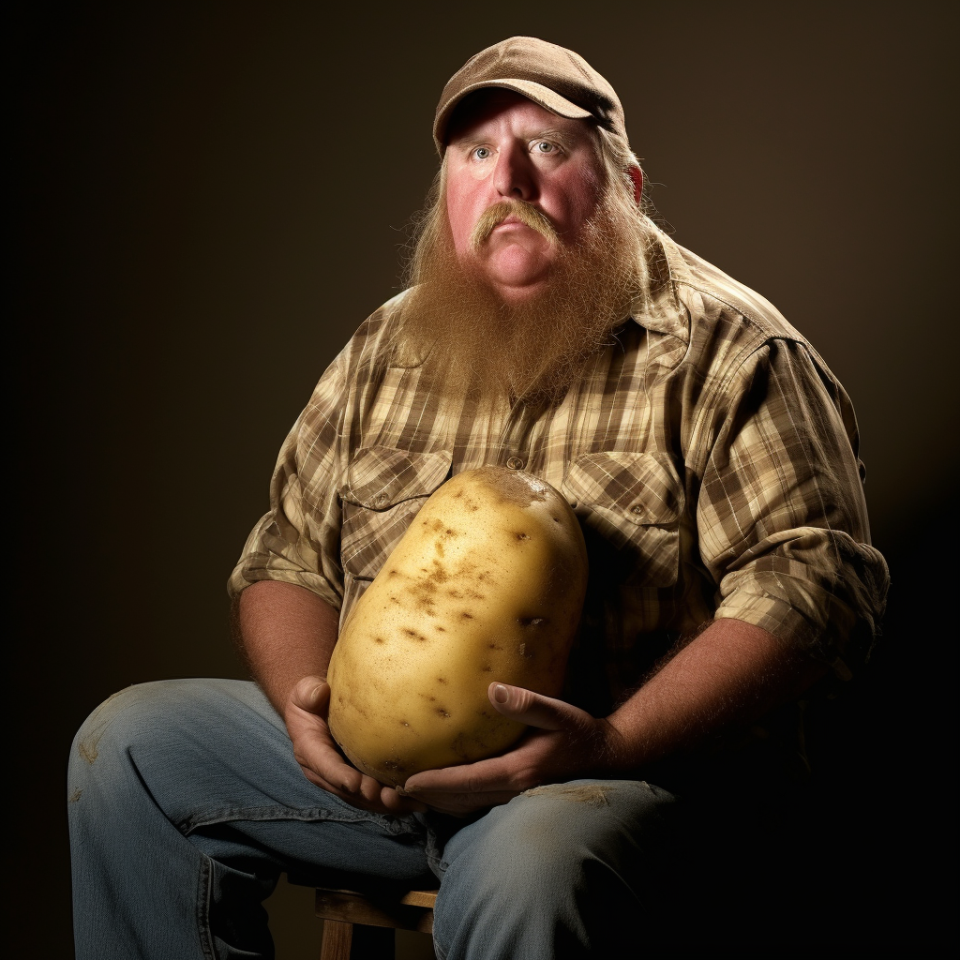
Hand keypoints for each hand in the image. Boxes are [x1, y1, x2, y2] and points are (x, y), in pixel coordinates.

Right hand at [284, 676, 427, 815]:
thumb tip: (318, 693)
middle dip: (369, 797)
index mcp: (310, 751)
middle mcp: (325, 772)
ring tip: (408, 803)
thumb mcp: (306, 690)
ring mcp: (343, 778)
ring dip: (385, 804)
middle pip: (348, 790)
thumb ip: (308, 692)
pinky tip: (418, 800)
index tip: (356, 782)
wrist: (318, 706)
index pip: (325, 766)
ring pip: (364, 798)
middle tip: (389, 797)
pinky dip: (395, 800)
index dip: (339, 776)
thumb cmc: (313, 696)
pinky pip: (376, 794)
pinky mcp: (360, 778)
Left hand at [401, 683, 620, 815]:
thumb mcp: (557, 711)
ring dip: (436, 802)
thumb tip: (494, 691)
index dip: (435, 783)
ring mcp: (514, 798)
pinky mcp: (515, 796)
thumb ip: (526, 703)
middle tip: (392, 789)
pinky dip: (454, 801)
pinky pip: (476, 804)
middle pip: (459, 800)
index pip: (466, 781)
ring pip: (465, 806)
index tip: (406, 782)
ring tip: (408, 793)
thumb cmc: (578, 731)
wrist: (605, 755)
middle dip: (426, 797)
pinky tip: (439, 792)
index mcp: (517, 771)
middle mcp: (512, 791)